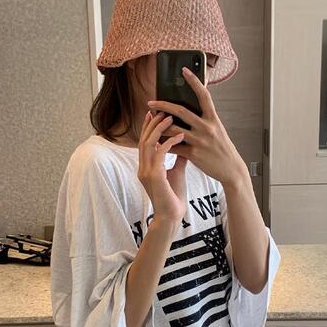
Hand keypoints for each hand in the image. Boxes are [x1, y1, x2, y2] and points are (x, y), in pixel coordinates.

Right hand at [138, 110, 188, 224]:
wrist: (172, 216)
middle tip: (163, 110)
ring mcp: (146, 172)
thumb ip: (178, 158)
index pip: (144, 143)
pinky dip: (170, 142)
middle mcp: (143, 168)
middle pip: (143, 139)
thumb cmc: (174, 197)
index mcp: (146, 167)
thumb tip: (184, 144)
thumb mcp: (177, 172)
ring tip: (171, 118)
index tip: (155, 113)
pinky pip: (159, 153)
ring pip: (148, 143)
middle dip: (153, 123)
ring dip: (160, 129)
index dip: (148, 127)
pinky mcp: (154, 176)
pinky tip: (180, 136)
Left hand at [147, 66, 246, 186]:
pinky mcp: (194, 154)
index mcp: (213, 119)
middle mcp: (207, 127)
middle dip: (163, 105)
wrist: (231, 169)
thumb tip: (190, 110)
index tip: (184, 70)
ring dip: (160, 126)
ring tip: (151, 123)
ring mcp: (200, 141)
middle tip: (151, 102)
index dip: (194, 81)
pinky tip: (156, 141)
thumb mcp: (217, 130)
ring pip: (174, 129)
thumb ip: (205, 119)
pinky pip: (174, 147)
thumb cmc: (222, 149)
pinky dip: (164, 144)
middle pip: (181, 111)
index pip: (203, 95)